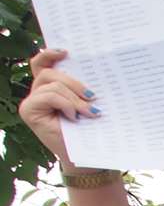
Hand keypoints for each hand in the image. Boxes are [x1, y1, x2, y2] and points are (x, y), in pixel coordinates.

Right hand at [19, 49, 99, 168]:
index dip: (50, 54)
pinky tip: (74, 116)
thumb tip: (92, 68)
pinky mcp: (28, 111)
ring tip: (88, 112)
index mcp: (50, 87)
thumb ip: (81, 87)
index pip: (42, 64)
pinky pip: (48, 96)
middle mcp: (37, 92)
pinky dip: (65, 104)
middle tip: (93, 96)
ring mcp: (31, 101)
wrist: (86, 153)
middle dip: (74, 83)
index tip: (67, 52)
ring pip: (52, 84)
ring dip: (73, 97)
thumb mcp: (87, 102)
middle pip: (49, 73)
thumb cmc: (90, 128)